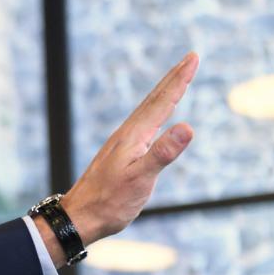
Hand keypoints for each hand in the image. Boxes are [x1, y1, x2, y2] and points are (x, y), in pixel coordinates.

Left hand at [58, 52, 198, 247]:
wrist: (79, 217)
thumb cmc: (109, 202)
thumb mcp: (140, 180)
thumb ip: (162, 153)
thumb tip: (188, 126)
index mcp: (133, 137)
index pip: (162, 102)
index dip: (179, 80)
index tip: (194, 58)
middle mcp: (126, 135)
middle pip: (153, 100)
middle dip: (173, 78)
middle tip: (190, 57)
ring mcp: (121, 144)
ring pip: (146, 111)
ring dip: (163, 92)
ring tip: (175, 80)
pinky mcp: (119, 154)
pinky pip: (141, 124)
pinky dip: (153, 113)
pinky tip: (153, 118)